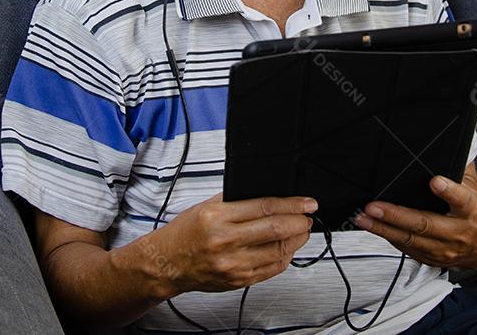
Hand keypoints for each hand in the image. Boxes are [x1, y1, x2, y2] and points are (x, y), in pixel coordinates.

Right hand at [140, 193, 315, 296]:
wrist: (167, 263)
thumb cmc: (185, 233)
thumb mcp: (207, 206)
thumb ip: (237, 200)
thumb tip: (271, 195)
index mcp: (217, 217)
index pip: (265, 207)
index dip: (292, 204)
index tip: (307, 202)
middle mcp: (225, 242)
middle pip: (276, 229)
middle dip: (300, 221)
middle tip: (308, 216)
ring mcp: (233, 264)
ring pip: (279, 251)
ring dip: (297, 240)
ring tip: (301, 230)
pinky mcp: (238, 281)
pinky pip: (272, 270)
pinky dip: (285, 257)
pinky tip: (287, 248)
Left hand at [354, 165, 476, 269]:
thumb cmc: (476, 212)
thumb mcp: (473, 188)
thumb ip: (458, 169)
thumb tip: (444, 143)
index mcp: (472, 210)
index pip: (462, 198)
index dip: (448, 190)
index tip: (435, 181)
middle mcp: (459, 232)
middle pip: (425, 223)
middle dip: (396, 215)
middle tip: (374, 206)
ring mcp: (445, 249)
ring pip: (411, 239)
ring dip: (384, 229)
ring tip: (364, 218)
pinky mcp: (433, 259)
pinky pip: (407, 248)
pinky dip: (389, 237)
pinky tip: (374, 227)